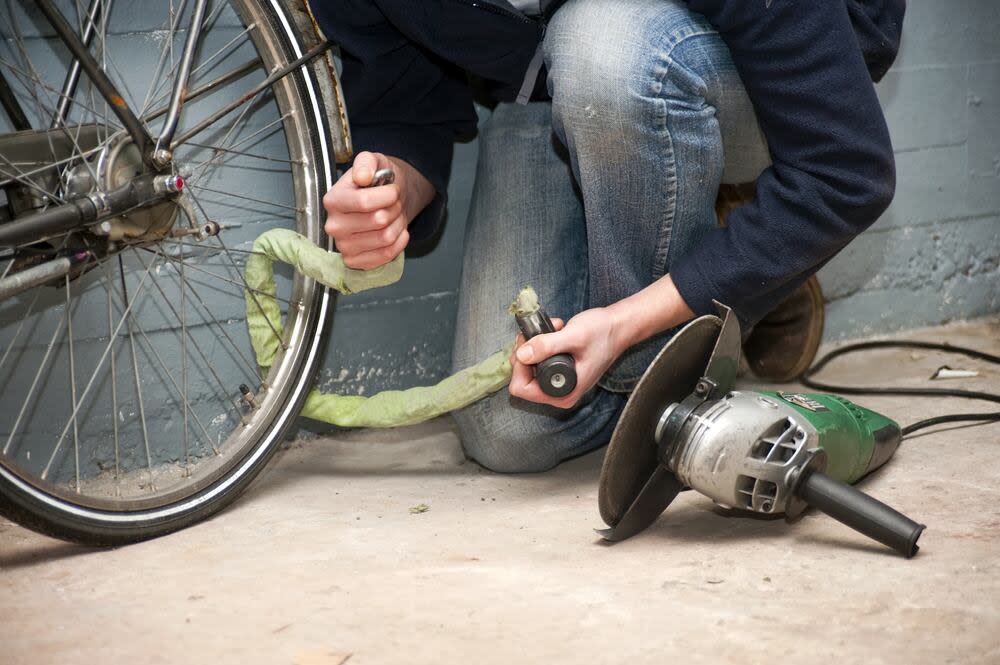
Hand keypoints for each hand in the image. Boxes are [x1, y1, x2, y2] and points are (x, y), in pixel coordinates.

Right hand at [322, 151, 434, 269]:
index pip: (364, 202)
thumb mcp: (373, 161)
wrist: (383, 202)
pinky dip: (399, 242)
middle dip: (395, 208)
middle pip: (378, 220)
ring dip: (398, 224)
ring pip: (385, 238)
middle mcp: (333, 226)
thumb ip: (366, 162)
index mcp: (333, 200)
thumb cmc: (376, 183)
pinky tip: (397, 230)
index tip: (393, 190)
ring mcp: (343, 246)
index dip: (388, 195)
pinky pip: (386, 255)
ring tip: (394, 215)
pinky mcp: (355, 261)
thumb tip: (363, 176)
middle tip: (394, 203)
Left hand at [508, 307, 626, 408]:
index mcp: (563, 393)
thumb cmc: (603, 333)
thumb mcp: (574, 336)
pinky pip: (535, 361)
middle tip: (537, 333)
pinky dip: (539, 344)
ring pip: (526, 368)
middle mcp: (558, 393)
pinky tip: (554, 330)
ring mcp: (557, 383)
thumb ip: (547, 346)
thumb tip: (521, 355)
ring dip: (532, 345)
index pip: (521, 388)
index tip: (529, 343)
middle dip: (525, 352)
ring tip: (551, 330)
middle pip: (521, 378)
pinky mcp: (557, 372)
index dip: (519, 365)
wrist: (619, 327)